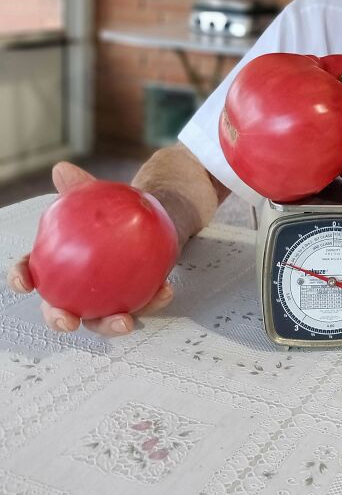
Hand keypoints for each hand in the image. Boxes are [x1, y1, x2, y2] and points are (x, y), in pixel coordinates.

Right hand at [5, 161, 173, 336]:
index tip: (24, 282)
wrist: (147, 217)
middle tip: (68, 321)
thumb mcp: (96, 196)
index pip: (33, 273)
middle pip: (61, 310)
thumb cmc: (111, 213)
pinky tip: (166, 290)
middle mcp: (77, 289)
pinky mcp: (135, 300)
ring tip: (124, 321)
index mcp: (57, 265)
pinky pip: (144, 303)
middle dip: (60, 321)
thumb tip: (63, 169)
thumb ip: (79, 186)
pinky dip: (154, 300)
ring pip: (102, 319)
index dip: (21, 279)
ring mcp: (105, 299)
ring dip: (111, 325)